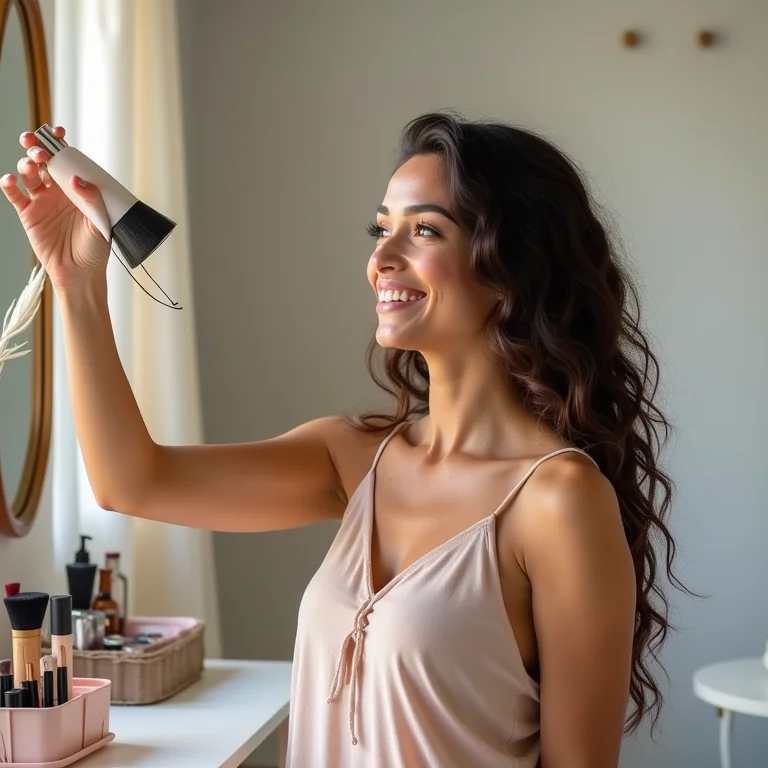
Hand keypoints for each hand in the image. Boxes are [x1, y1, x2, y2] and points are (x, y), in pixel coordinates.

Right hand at [0, 126, 110, 289]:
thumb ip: (92, 199)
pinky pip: (15, 195)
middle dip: (37, 147)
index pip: (67, 159)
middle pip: (43, 161)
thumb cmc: (96, 248)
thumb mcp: (101, 222)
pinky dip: (9, 184)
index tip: (58, 131)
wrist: (82, 273)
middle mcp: (58, 190)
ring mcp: (42, 201)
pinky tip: (10, 180)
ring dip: (27, 164)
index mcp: (77, 188)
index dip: (60, 143)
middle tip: (37, 145)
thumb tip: (77, 179)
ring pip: (28, 173)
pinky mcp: (28, 214)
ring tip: (32, 165)